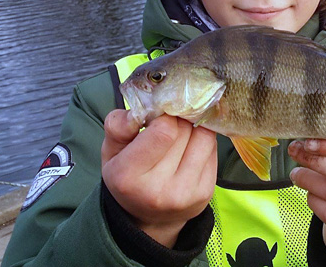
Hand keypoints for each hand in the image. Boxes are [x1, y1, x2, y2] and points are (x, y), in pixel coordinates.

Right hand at [101, 110, 216, 246]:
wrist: (147, 217)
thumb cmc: (128, 176)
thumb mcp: (111, 151)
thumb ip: (118, 126)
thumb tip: (144, 107)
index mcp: (128, 177)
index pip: (164, 131)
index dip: (163, 116)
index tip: (157, 119)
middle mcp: (158, 190)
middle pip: (185, 130)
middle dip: (178, 121)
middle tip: (168, 127)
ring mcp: (186, 194)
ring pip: (205, 137)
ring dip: (193, 129)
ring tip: (180, 137)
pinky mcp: (205, 193)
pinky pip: (213, 149)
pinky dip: (202, 143)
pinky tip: (188, 152)